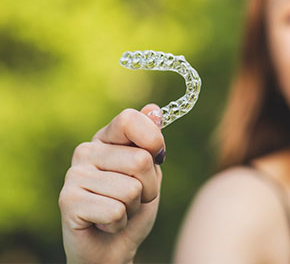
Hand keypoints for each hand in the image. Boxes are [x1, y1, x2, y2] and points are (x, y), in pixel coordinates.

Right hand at [59, 104, 164, 263]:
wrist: (112, 247)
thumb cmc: (133, 207)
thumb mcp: (150, 173)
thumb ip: (150, 142)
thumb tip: (153, 108)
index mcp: (107, 139)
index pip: (130, 119)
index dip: (153, 140)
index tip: (156, 157)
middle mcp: (87, 151)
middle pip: (140, 160)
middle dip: (148, 187)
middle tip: (134, 198)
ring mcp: (74, 174)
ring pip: (131, 189)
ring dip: (133, 207)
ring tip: (118, 210)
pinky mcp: (67, 200)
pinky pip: (116, 211)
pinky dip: (119, 223)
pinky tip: (105, 223)